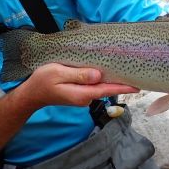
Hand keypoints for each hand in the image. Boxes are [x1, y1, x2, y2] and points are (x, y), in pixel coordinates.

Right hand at [18, 63, 138, 110]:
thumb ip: (78, 74)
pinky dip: (102, 80)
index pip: (107, 90)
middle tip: (137, 74)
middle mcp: (85, 97)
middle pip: (107, 89)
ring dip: (112, 80)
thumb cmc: (42, 81)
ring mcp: (82, 96)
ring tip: (126, 71)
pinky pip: (94, 86)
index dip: (122, 88)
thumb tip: (97, 75)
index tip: (137, 86)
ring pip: (101, 87)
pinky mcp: (79, 92)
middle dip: (121, 83)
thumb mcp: (58, 73)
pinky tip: (107, 72)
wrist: (31, 94)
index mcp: (82, 93)